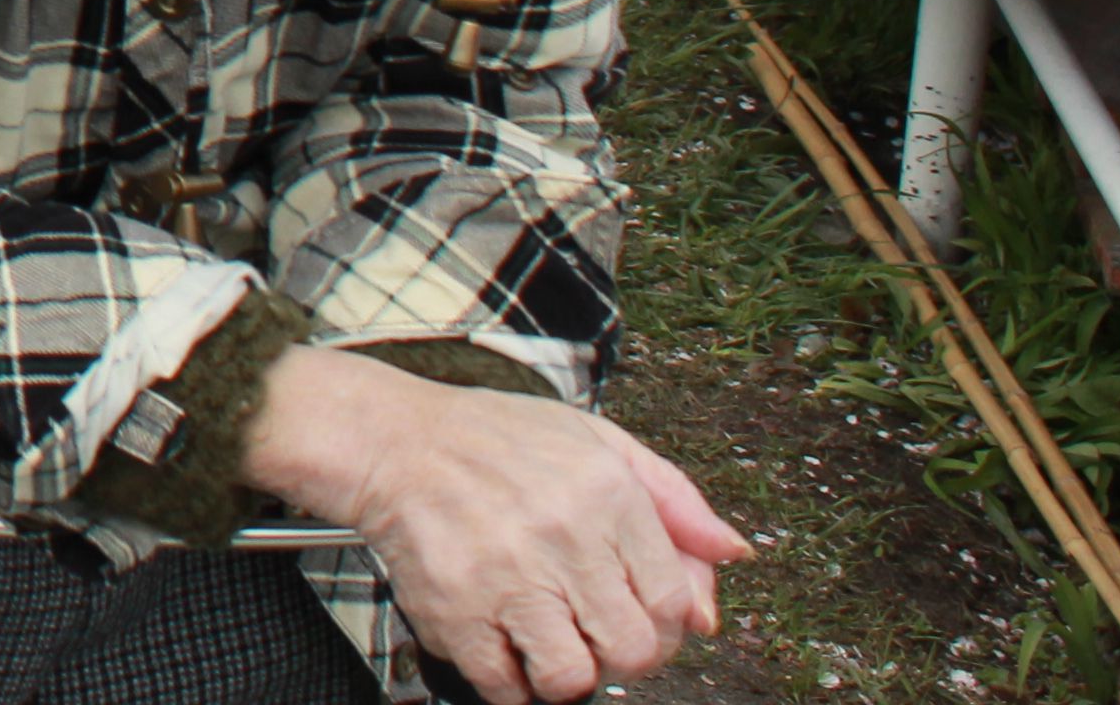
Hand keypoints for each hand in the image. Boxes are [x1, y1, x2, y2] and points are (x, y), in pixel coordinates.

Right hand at [247, 346, 745, 702]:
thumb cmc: (491, 441)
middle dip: (620, 654)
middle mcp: (562, 535)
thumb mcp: (594, 440)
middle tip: (593, 635)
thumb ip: (674, 497)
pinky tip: (504, 649)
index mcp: (605, 492)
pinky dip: (512, 685)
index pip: (674, 600)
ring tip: (547, 644)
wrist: (387, 440)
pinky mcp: (454, 610)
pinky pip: (505, 687)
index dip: (666, 626)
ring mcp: (506, 576)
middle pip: (633, 649)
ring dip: (566, 673)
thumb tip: (732, 554)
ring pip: (574, 677)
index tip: (639, 620)